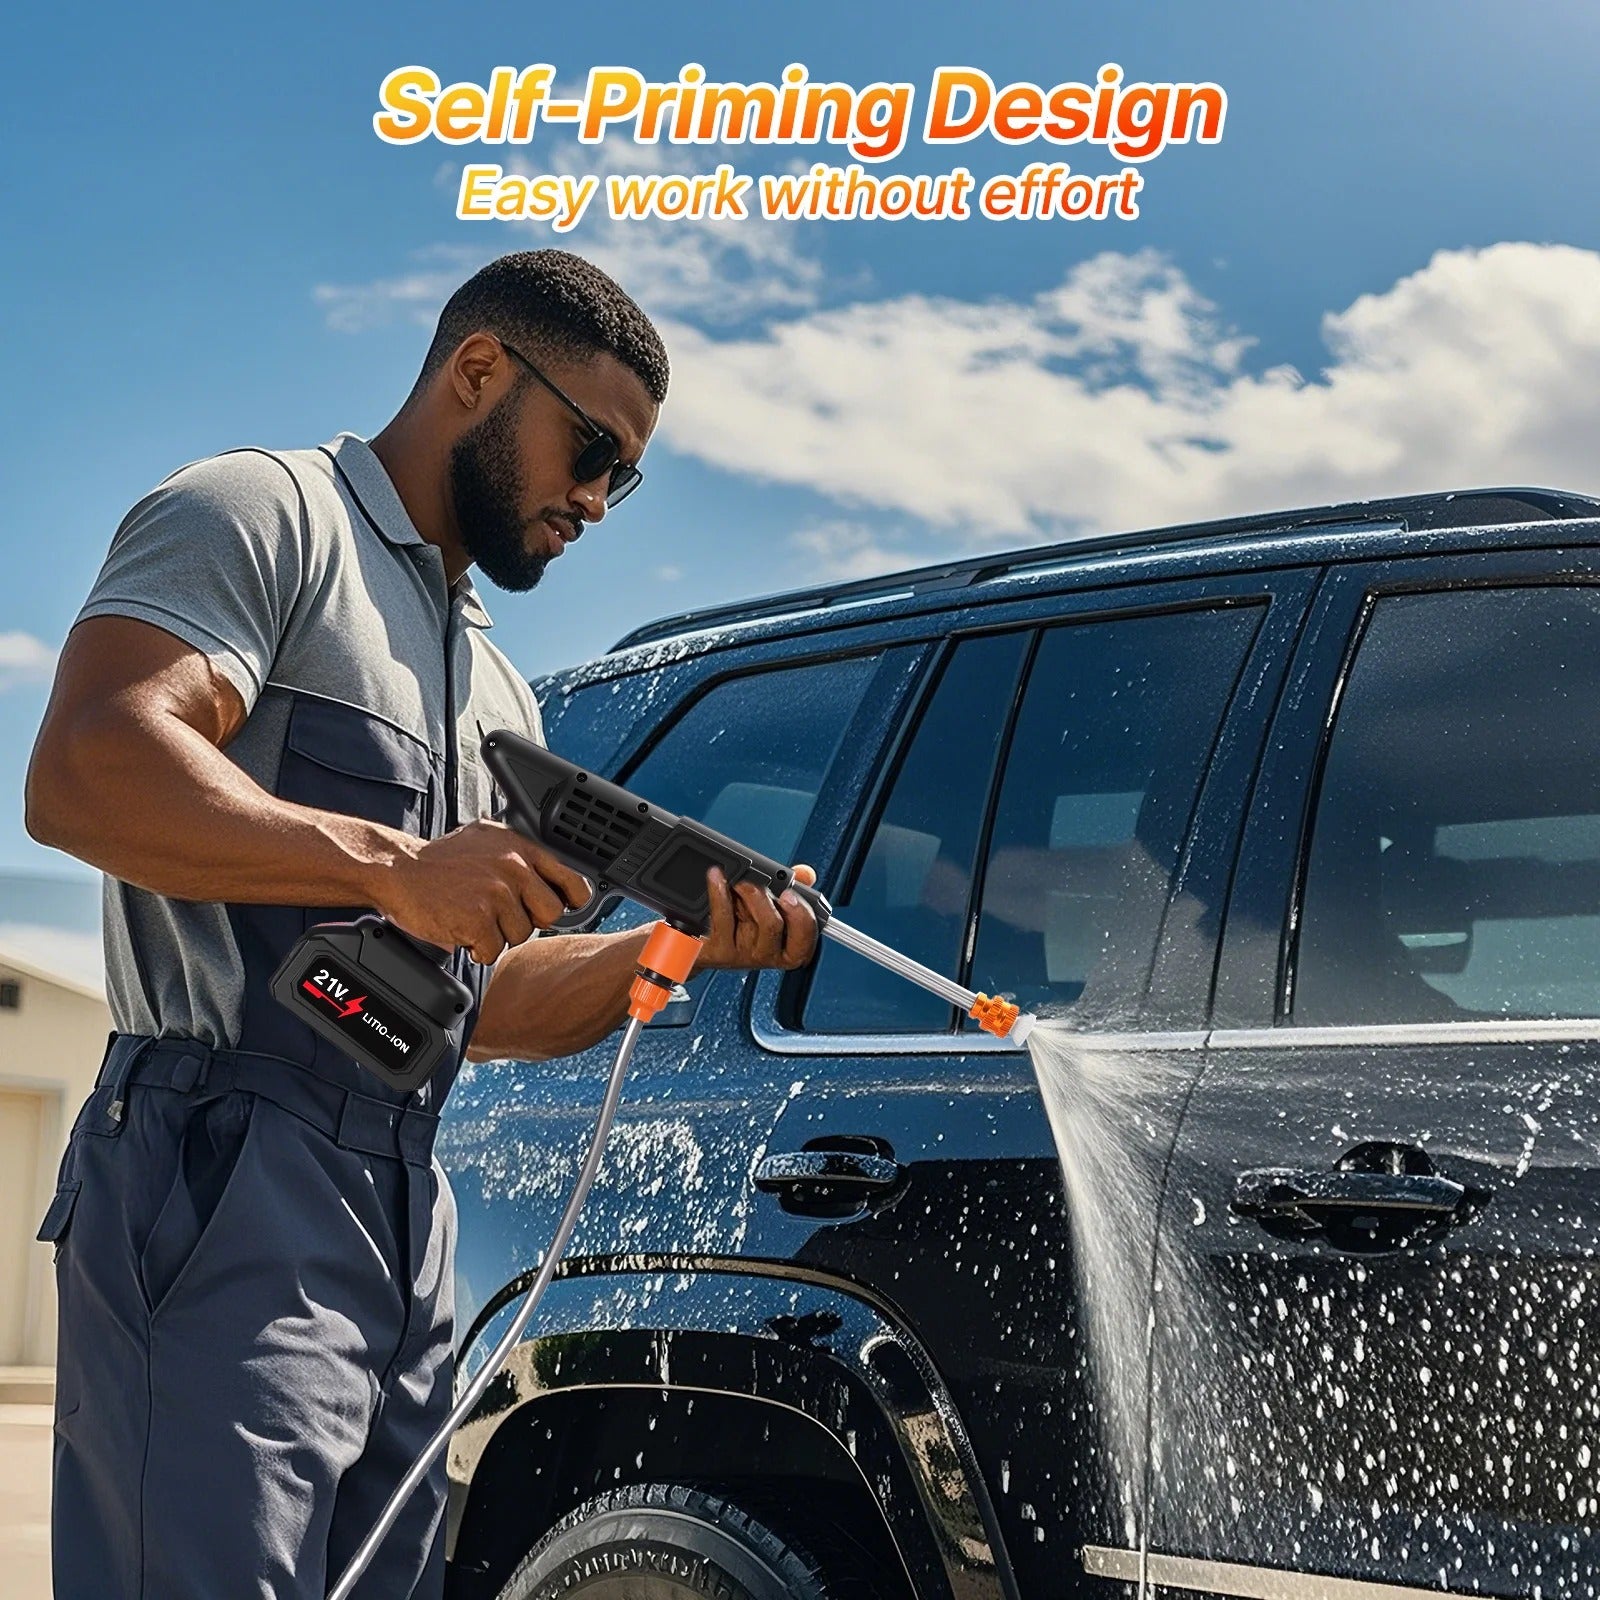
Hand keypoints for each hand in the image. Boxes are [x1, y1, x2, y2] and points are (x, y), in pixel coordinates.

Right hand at [374, 820, 592, 964]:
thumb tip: (552, 882)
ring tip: (472, 919)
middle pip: (551, 914)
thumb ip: (519, 858)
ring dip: (497, 936)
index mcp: (519, 848)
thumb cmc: (438, 862)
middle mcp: (513, 867)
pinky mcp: (478, 918)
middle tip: (501, 917)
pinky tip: (463, 932)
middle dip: (528, 921)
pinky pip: (494, 950)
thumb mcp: (486, 842)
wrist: (395, 869)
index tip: (562, 909)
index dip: (570, 902)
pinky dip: (478, 949)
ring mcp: (496, 893)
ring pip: (521, 935)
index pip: (572, 881)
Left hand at [697, 864, 819, 971]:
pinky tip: (716, 879)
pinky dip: (720, 893)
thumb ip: (788, 886)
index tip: (790, 894)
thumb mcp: (764, 904)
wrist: (699, 943)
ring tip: (740, 880)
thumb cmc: (736, 923)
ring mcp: (743, 955)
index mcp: (783, 946)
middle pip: (778, 926)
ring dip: (751, 893)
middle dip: (770, 898)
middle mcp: (766, 954)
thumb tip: (805, 874)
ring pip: (760, 924)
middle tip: (766, 884)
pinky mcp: (719, 951)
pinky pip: (724, 919)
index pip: (806, 941)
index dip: (803, 917)